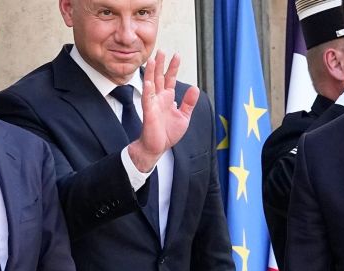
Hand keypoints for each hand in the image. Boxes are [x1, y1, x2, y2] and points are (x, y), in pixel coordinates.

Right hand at [128, 50, 199, 171]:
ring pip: (151, 84)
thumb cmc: (167, 133)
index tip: (176, 55)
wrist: (157, 147)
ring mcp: (153, 104)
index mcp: (167, 99)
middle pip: (159, 77)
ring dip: (150, 72)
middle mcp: (159, 99)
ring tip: (151, 60)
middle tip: (161, 50)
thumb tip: (195, 87)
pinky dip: (148, 90)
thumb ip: (189, 102)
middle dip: (160, 64)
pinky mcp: (149, 113)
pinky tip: (148, 81)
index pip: (170, 79)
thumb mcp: (184, 117)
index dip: (173, 67)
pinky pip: (148, 100)